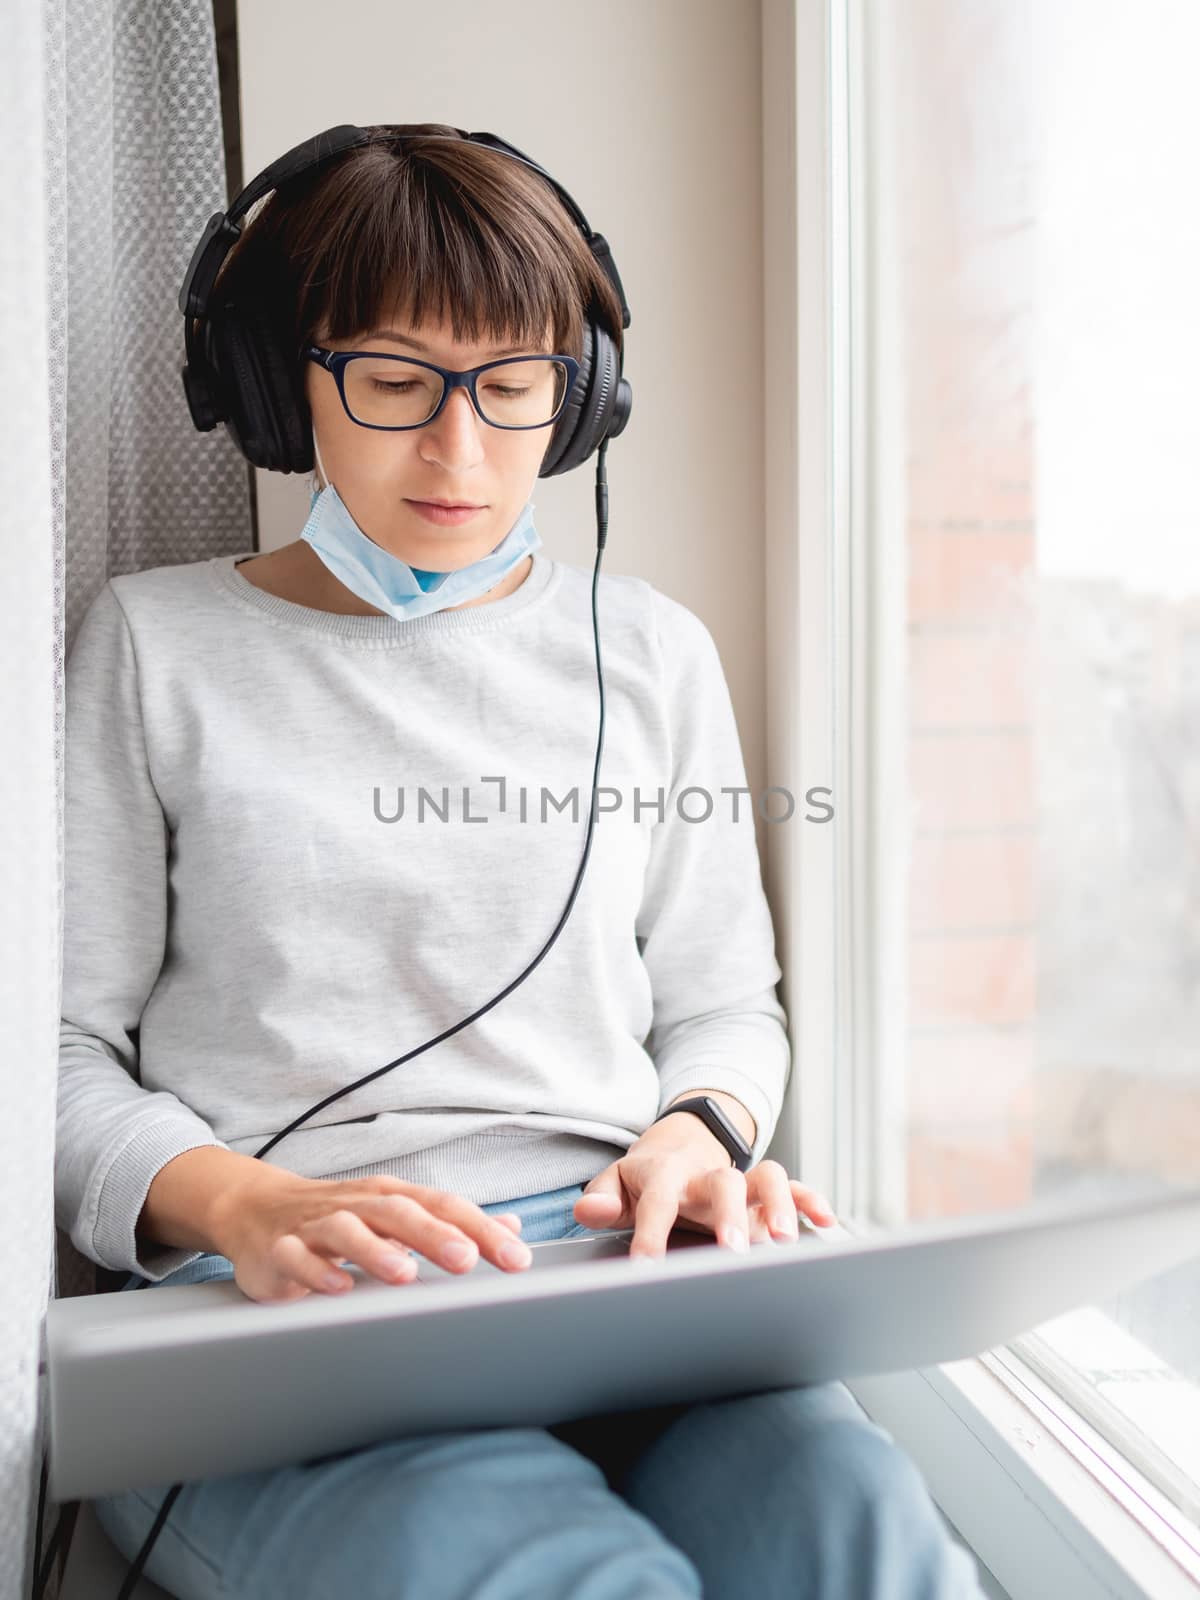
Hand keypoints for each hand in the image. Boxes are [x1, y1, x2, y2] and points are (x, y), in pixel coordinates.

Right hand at [210, 1171, 533, 1302]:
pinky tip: (338, 1289)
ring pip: (348, 1230)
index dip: (481, 1230)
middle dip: (435, 1235)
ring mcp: (316, 1225)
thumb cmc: (342, 1217)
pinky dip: (317, 1271)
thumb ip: (453, 1225)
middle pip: (400, 1213)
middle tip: (467, 1260)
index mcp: (392, 1197)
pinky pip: (297, 1258)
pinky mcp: (280, 1249)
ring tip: (405, 1275)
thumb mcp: (399, 1215)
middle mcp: (358, 1205)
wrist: (258, 1209)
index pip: (444, 1207)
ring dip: (376, 1251)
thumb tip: (511, 1227)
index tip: (515, 1258)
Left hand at [572, 1117, 836, 1258]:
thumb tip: (587, 1211)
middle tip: (733, 1251)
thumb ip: (601, 1198)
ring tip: (785, 1242)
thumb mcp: (615, 1184)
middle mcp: (706, 1174)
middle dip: (730, 1215)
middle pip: (723, 1182)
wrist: (677, 1146)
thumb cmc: (643, 1179)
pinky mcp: (764, 1191)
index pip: (658, 1200)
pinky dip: (811, 1200)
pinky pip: (794, 1186)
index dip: (651, 1232)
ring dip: (780, 1205)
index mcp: (665, 1174)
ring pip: (767, 1179)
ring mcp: (740, 1181)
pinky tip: (825, 1223)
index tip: (647, 1268)